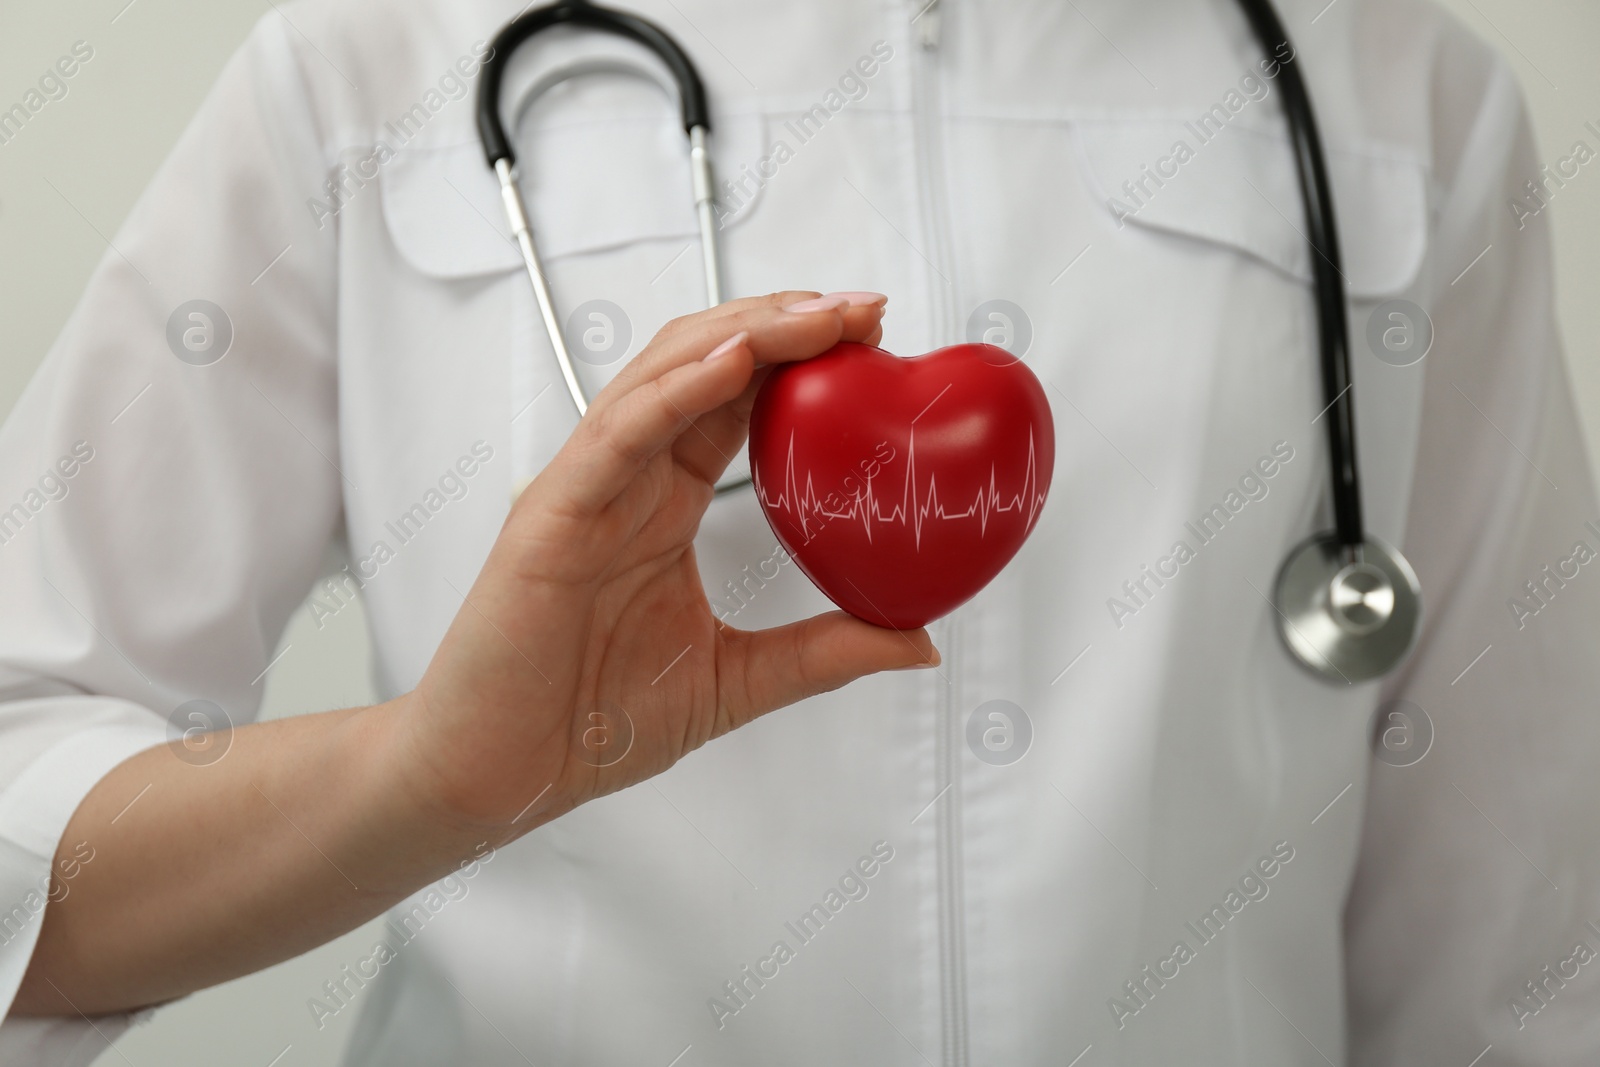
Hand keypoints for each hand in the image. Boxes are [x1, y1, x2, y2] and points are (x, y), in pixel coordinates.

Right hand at [394, 292, 940, 833]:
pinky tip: (735, 360)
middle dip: (786, 322)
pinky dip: (676, 390)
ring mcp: (589, 488)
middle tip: (863, 309)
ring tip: (817, 315)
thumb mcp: (738, 680)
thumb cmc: (591, 724)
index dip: (803, 359)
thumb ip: (823, 654)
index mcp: (664, 504)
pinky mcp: (553, 512)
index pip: (740, 400)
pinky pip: (619, 432)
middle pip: (707, 364)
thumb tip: (920, 645)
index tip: (874, 338)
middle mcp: (629, 480)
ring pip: (664, 376)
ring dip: (744, 333)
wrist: (502, 775)